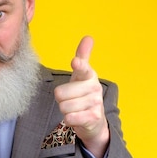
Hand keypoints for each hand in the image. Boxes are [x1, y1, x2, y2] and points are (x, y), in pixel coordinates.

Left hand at [54, 36, 108, 157]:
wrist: (94, 119)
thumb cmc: (83, 94)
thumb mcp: (82, 75)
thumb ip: (83, 57)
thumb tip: (88, 37)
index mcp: (89, 75)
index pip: (83, 68)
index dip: (79, 66)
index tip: (75, 62)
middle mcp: (94, 88)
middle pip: (60, 93)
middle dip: (61, 99)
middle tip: (71, 100)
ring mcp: (95, 103)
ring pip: (64, 107)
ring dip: (65, 110)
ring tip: (75, 109)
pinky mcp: (93, 117)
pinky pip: (69, 118)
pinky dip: (69, 120)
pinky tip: (76, 117)